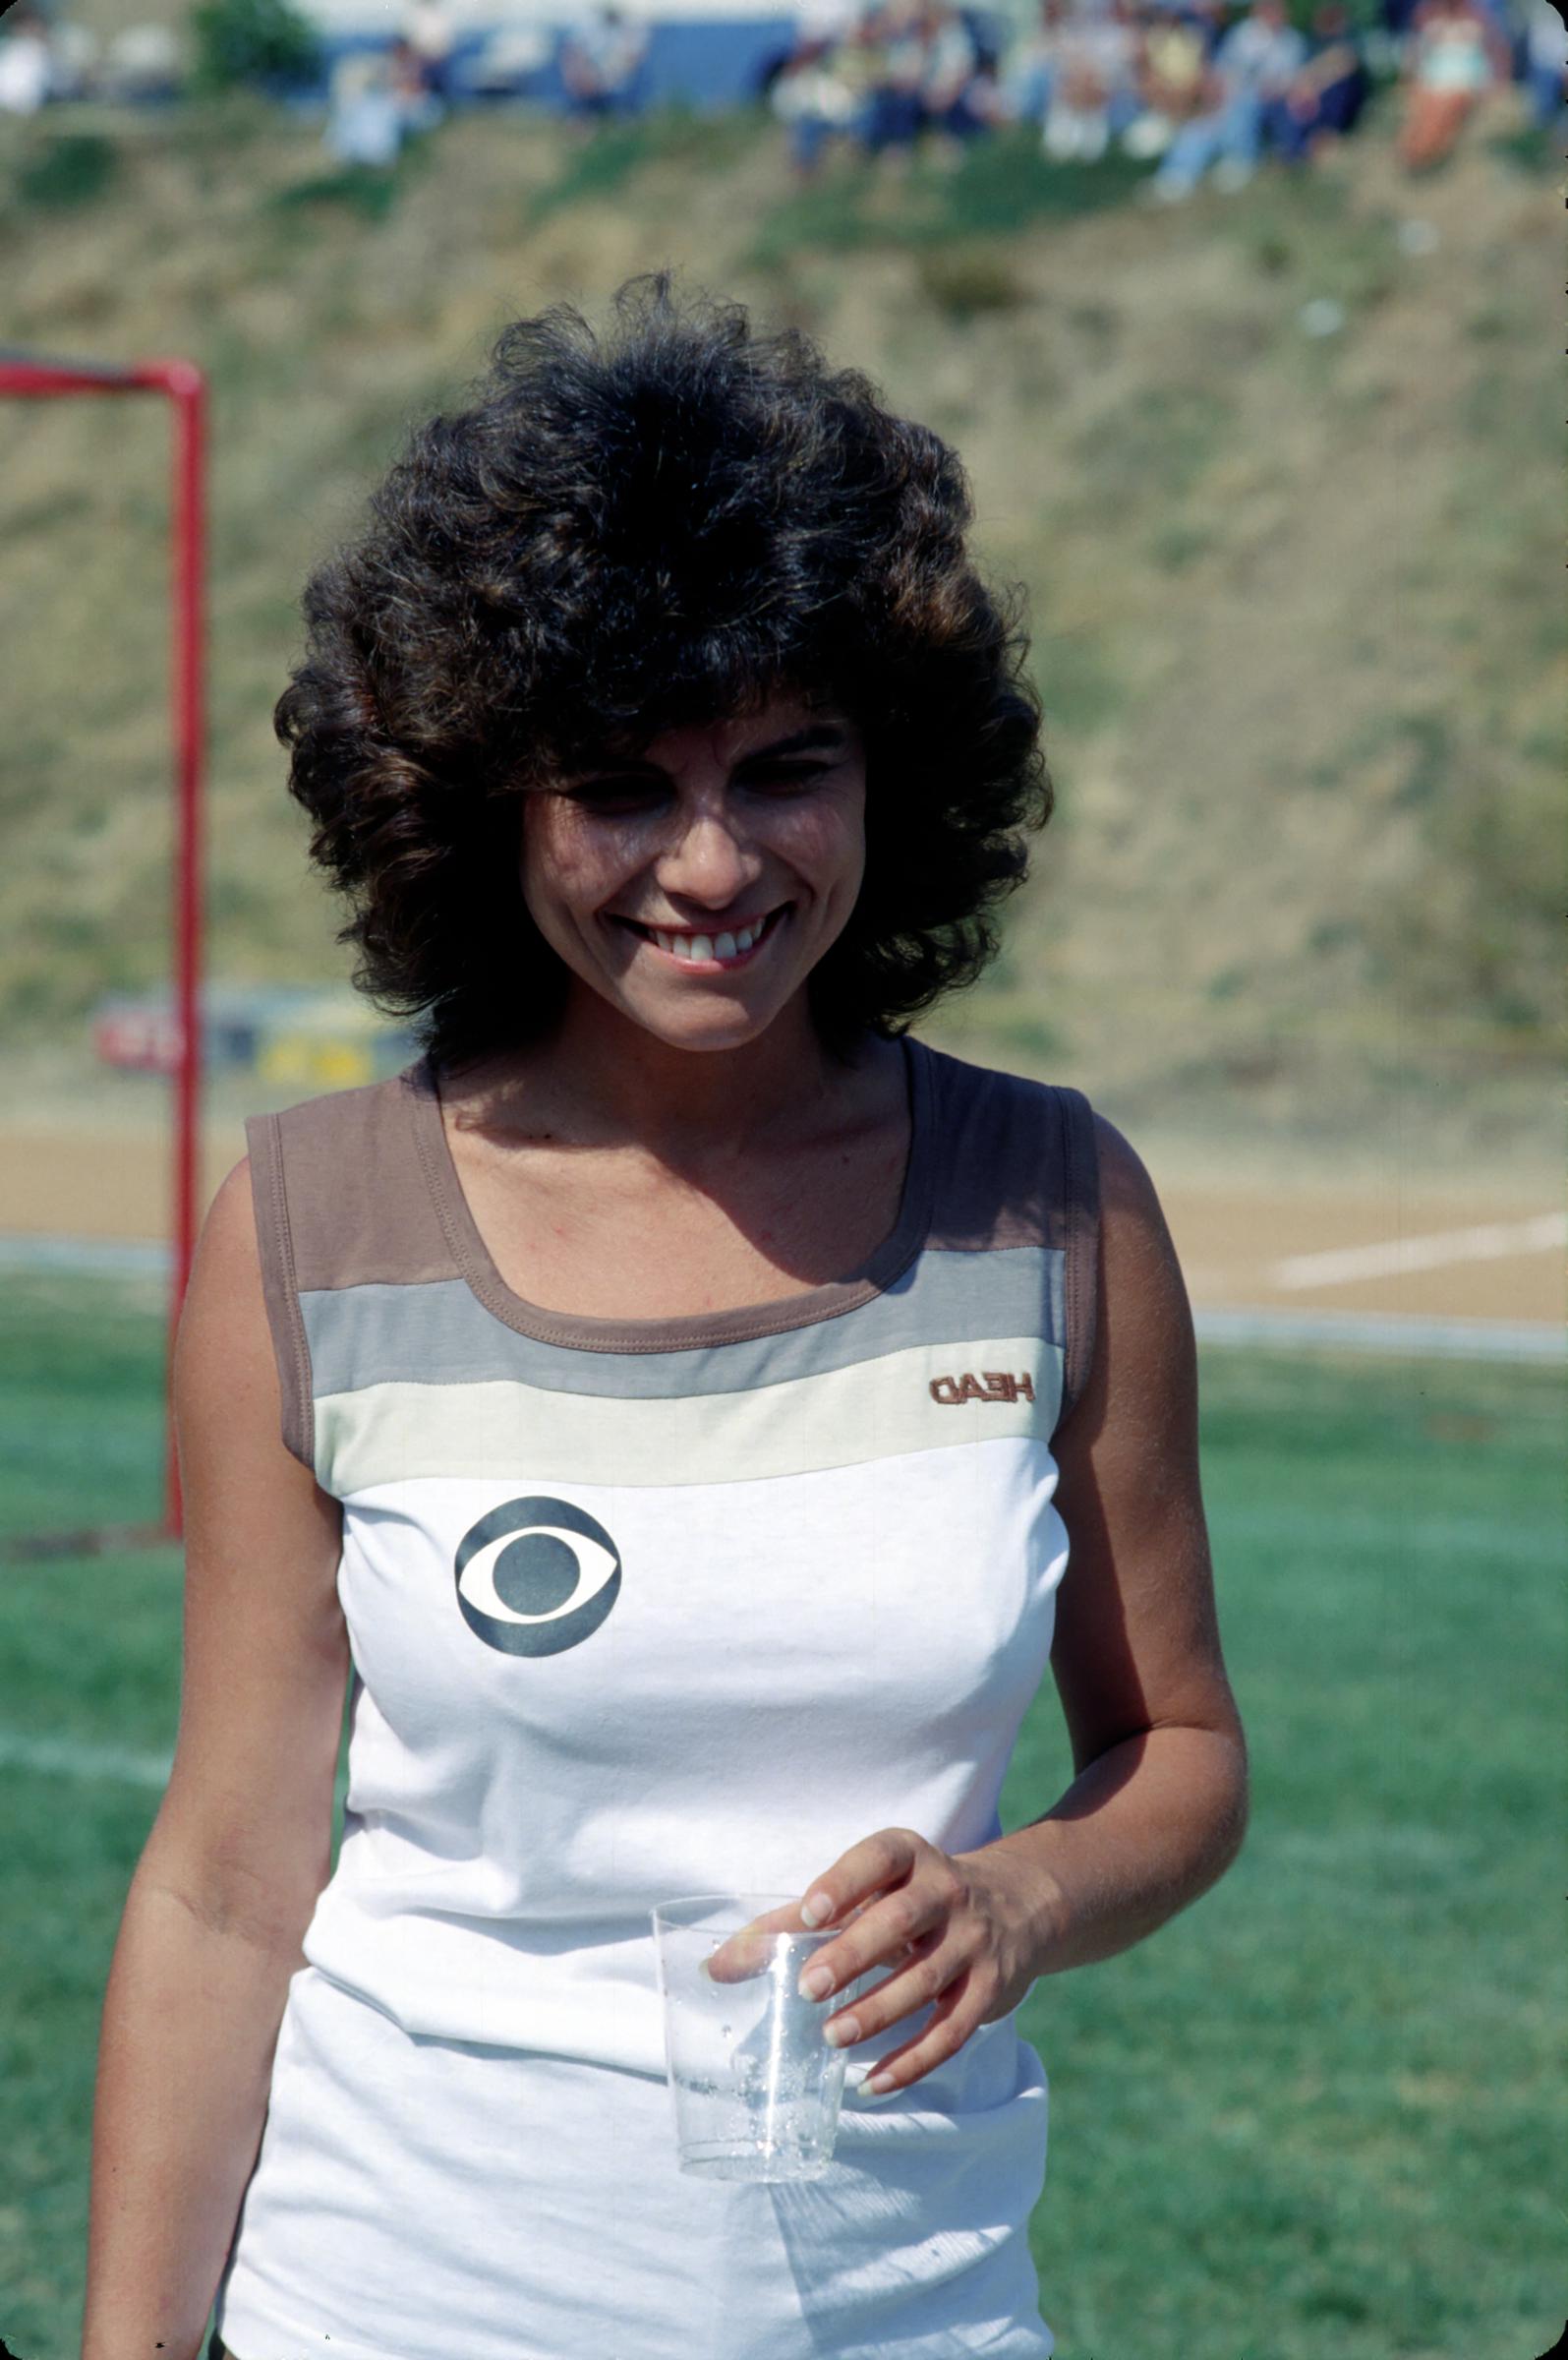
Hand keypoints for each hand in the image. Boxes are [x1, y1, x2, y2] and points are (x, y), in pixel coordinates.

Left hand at [706, 1828, 1049, 2098]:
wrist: (1019, 1904)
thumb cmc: (913, 1897)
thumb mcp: (868, 1891)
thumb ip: (793, 1922)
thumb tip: (716, 1966)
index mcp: (910, 1857)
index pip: (879, 1858)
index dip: (844, 1881)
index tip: (808, 1910)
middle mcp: (947, 1892)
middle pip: (900, 1922)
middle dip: (853, 1954)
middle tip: (808, 1987)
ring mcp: (973, 1942)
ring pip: (925, 1980)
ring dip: (877, 2012)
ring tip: (831, 2037)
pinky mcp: (990, 1990)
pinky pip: (953, 2031)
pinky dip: (914, 2061)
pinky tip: (872, 2083)